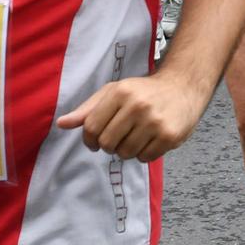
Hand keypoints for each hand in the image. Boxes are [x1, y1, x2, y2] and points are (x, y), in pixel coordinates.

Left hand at [55, 72, 208, 161]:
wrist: (183, 86)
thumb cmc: (144, 91)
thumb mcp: (114, 92)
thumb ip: (88, 109)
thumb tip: (61, 124)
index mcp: (119, 92)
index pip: (92, 128)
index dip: (90, 140)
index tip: (96, 141)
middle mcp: (137, 106)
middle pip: (108, 144)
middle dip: (110, 145)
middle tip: (120, 137)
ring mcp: (154, 121)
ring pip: (126, 154)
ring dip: (127, 150)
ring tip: (136, 137)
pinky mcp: (169, 135)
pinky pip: (145, 158)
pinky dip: (144, 154)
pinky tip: (150, 140)